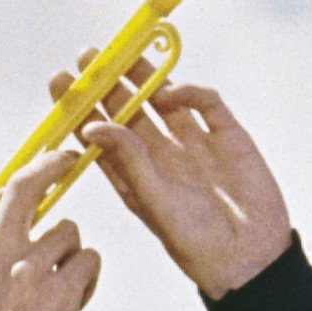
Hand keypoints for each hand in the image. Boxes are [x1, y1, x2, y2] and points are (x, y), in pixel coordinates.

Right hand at [0, 139, 103, 310]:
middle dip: (50, 165)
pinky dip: (88, 280)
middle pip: (26, 186)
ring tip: (61, 289)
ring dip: (73, 255)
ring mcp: (28, 270)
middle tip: (67, 160)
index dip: (18, 182)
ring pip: (69, 231)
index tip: (36, 174)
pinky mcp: (60, 288)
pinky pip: (89, 259)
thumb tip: (10, 220)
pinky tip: (73, 304)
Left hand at [77, 73, 291, 299]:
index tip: (62, 85)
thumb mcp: (154, 202)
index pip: (100, 137)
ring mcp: (193, 144)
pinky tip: (174, 91)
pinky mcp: (226, 135)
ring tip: (122, 54)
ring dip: (144, 78)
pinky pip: (206, 104)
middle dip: (108, 84)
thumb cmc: (197, 243)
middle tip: (87, 56)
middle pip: (128, 111)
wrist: (249, 256)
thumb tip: (92, 128)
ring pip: (163, 101)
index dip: (81, 110)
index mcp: (134, 178)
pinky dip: (191, 92)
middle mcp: (159, 158)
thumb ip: (129, 162)